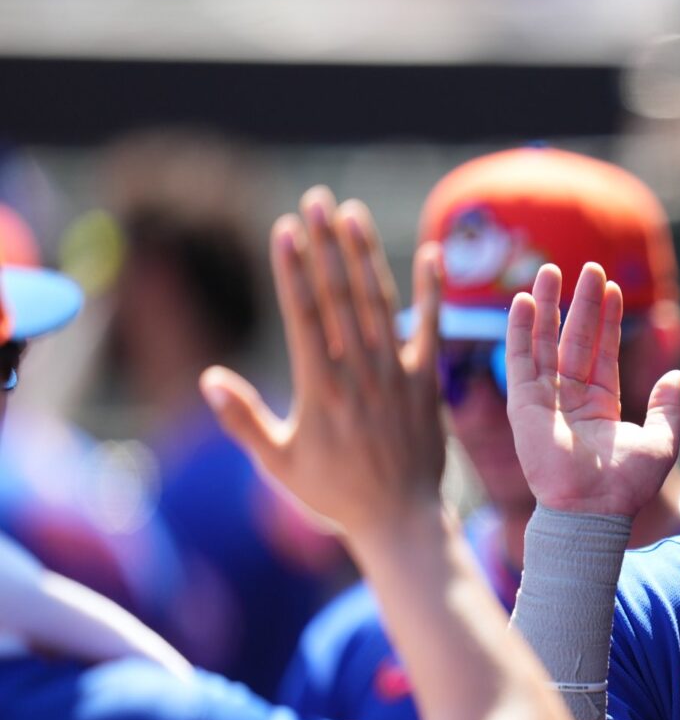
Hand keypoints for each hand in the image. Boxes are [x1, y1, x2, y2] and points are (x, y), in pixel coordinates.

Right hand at [200, 188, 446, 544]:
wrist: (400, 519)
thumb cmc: (333, 494)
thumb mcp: (277, 463)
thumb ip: (244, 419)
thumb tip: (208, 377)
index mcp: (319, 389)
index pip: (305, 315)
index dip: (295, 269)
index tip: (287, 229)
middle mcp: (358, 374)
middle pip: (340, 297)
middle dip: (326, 245)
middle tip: (316, 200)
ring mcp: (395, 375)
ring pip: (379, 304)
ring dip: (366, 255)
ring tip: (352, 213)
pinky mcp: (426, 383)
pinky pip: (431, 330)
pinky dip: (432, 292)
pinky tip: (432, 253)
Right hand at [504, 263, 679, 516]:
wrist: (594, 509)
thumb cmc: (625, 486)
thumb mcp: (661, 441)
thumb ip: (669, 407)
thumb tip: (677, 377)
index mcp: (601, 404)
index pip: (604, 351)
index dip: (609, 319)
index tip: (612, 287)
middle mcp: (571, 398)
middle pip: (576, 338)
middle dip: (582, 303)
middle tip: (590, 267)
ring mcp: (546, 399)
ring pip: (545, 342)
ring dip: (547, 306)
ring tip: (550, 269)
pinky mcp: (525, 405)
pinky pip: (519, 361)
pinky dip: (519, 330)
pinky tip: (522, 301)